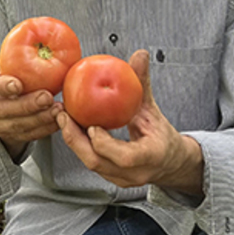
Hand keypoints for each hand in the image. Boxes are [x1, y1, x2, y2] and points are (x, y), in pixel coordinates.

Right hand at [0, 66, 62, 159]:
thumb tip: (45, 48)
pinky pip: (28, 136)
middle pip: (4, 110)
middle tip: (47, 97)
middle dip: (28, 105)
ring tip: (57, 109)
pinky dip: (45, 129)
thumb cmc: (7, 76)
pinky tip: (58, 120)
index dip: (3, 87)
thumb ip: (17, 63)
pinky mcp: (8, 138)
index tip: (19, 84)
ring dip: (40, 119)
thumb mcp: (5, 67)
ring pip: (17, 126)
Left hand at [56, 50, 203, 194]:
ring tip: (63, 117)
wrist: (171, 162)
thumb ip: (143, 83)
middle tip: (64, 115)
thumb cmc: (162, 136)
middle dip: (75, 139)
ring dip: (73, 141)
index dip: (105, 143)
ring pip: (91, 165)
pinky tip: (70, 127)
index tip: (92, 125)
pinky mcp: (110, 178)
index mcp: (150, 156)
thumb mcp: (152, 108)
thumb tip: (138, 55)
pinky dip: (78, 145)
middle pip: (98, 162)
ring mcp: (121, 179)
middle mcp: (135, 173)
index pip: (125, 157)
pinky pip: (90, 163)